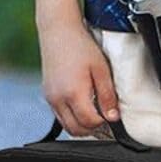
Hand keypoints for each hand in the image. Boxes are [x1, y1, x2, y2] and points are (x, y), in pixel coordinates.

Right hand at [39, 19, 119, 135]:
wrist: (58, 31)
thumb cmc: (80, 46)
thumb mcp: (101, 69)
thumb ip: (107, 95)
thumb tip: (113, 116)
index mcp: (73, 93)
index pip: (89, 122)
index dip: (104, 124)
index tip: (112, 117)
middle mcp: (58, 99)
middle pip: (76, 129)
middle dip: (93, 130)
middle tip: (105, 121)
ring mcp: (50, 98)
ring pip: (66, 125)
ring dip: (81, 125)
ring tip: (96, 115)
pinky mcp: (47, 94)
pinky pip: (60, 115)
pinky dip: (72, 118)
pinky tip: (83, 107)